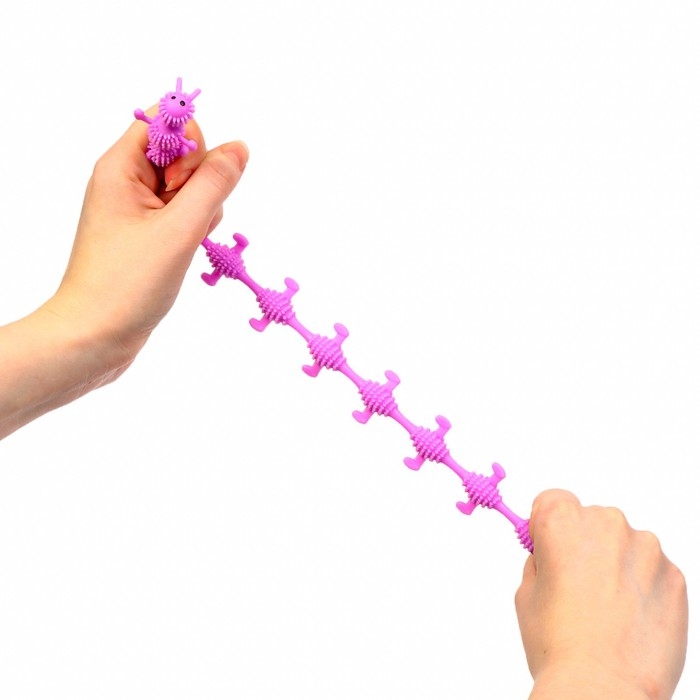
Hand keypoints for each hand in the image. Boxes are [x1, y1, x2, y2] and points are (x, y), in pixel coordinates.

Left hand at [48, 109, 247, 364]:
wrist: (94, 337)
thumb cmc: (128, 283)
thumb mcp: (179, 229)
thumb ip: (214, 184)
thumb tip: (240, 147)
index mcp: (120, 167)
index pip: (164, 120)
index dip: (188, 144)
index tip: (184, 185)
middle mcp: (125, 182)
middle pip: (181, 154)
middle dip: (199, 183)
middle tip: (183, 221)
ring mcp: (136, 210)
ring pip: (188, 187)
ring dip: (200, 209)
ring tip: (182, 242)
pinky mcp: (146, 234)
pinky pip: (183, 213)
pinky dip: (194, 228)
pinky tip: (186, 251)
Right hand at [515, 490, 687, 699]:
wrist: (604, 688)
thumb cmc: (558, 644)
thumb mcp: (526, 594)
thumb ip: (540, 560)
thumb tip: (552, 553)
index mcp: (563, 521)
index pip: (553, 500)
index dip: (547, 525)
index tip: (548, 550)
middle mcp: (608, 523)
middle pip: (592, 521)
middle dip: (584, 546)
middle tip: (577, 588)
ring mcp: (647, 549)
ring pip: (626, 545)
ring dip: (617, 565)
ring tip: (608, 610)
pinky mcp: (676, 576)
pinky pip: (653, 570)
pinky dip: (643, 587)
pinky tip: (631, 619)